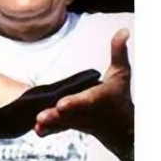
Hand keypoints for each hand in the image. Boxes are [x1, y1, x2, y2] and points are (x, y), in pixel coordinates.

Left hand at [34, 28, 132, 160]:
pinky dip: (49, 129)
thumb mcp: (121, 73)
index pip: (84, 100)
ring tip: (36, 124)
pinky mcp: (69, 125)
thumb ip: (118, 52)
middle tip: (41, 117)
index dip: (73, 103)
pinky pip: (58, 128)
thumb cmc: (119, 95)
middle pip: (68, 114)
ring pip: (61, 122)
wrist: (121, 126)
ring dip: (49, 123)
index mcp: (96, 98)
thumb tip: (123, 30)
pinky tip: (37, 130)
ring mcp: (77, 120)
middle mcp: (85, 112)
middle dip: (55, 116)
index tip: (61, 105)